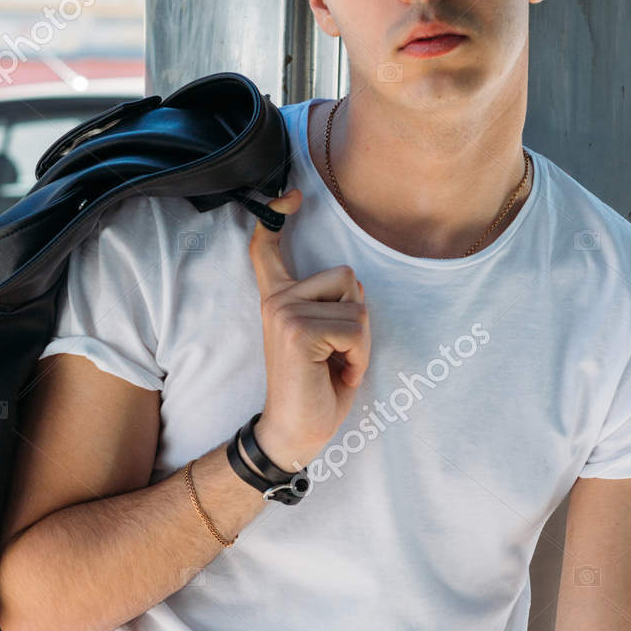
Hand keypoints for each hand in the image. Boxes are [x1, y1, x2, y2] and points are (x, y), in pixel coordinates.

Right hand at [246, 186, 370, 468]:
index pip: (270, 248)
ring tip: (336, 366)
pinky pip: (356, 329)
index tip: (291, 195)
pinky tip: (337, 375)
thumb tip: (354, 283)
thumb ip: (331, 307)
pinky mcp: (298, 329)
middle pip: (347, 276)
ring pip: (357, 304)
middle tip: (337, 356)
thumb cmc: (316, 391)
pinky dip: (359, 357)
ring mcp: (284, 312)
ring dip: (360, 342)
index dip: (277, 216)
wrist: (295, 435)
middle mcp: (276, 300)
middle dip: (358, 319)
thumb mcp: (325, 341)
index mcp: (278, 299)